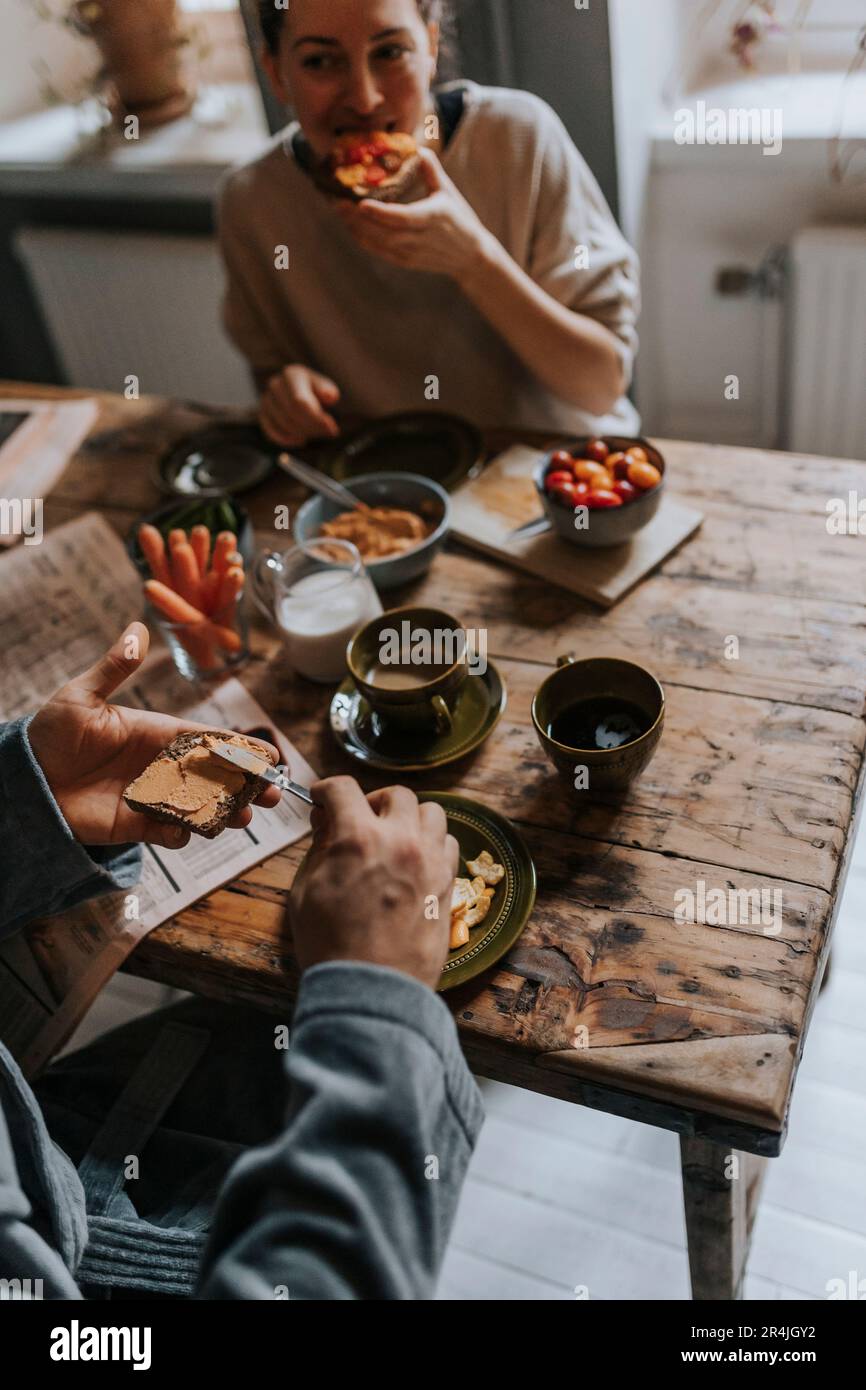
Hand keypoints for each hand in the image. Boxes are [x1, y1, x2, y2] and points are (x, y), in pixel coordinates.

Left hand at [27, 622, 281, 849]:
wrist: (23, 783)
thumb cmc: (49, 735)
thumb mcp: (81, 696)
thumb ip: (114, 668)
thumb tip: (138, 629)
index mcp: (157, 733)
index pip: (207, 739)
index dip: (238, 747)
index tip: (267, 755)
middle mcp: (161, 766)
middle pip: (216, 776)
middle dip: (247, 785)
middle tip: (273, 794)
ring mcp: (151, 798)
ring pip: (201, 806)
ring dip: (226, 812)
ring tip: (244, 817)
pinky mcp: (136, 826)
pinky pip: (169, 833)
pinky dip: (181, 834)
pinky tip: (185, 832)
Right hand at [259, 365, 341, 446]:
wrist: (299, 391)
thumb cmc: (315, 390)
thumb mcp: (325, 387)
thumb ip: (328, 391)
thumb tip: (330, 396)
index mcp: (291, 375)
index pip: (299, 402)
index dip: (316, 418)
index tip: (332, 429)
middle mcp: (275, 385)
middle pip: (292, 414)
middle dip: (312, 427)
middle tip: (329, 433)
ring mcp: (266, 400)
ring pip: (284, 425)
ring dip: (303, 433)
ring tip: (317, 432)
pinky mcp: (262, 414)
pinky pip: (272, 432)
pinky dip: (287, 440)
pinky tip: (300, 440)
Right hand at [289, 776, 458, 989]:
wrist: (373, 990)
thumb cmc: (331, 946)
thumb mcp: (305, 892)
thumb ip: (318, 849)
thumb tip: (326, 822)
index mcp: (358, 838)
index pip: (343, 788)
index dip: (326, 789)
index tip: (321, 799)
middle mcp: (400, 841)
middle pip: (396, 794)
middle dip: (373, 801)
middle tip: (359, 820)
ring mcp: (430, 861)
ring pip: (431, 812)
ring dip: (409, 817)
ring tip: (393, 836)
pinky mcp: (448, 884)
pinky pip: (448, 843)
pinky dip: (432, 842)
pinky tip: (415, 859)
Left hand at [334, 149, 491, 282]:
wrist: (470, 256)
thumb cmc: (459, 219)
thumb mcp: (449, 192)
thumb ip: (432, 171)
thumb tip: (418, 148)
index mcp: (432, 218)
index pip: (402, 218)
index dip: (380, 213)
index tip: (361, 204)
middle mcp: (419, 239)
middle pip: (383, 232)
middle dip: (358, 219)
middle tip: (337, 202)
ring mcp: (411, 253)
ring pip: (378, 243)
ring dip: (356, 228)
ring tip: (339, 211)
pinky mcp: (405, 261)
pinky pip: (380, 251)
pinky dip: (363, 240)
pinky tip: (351, 226)